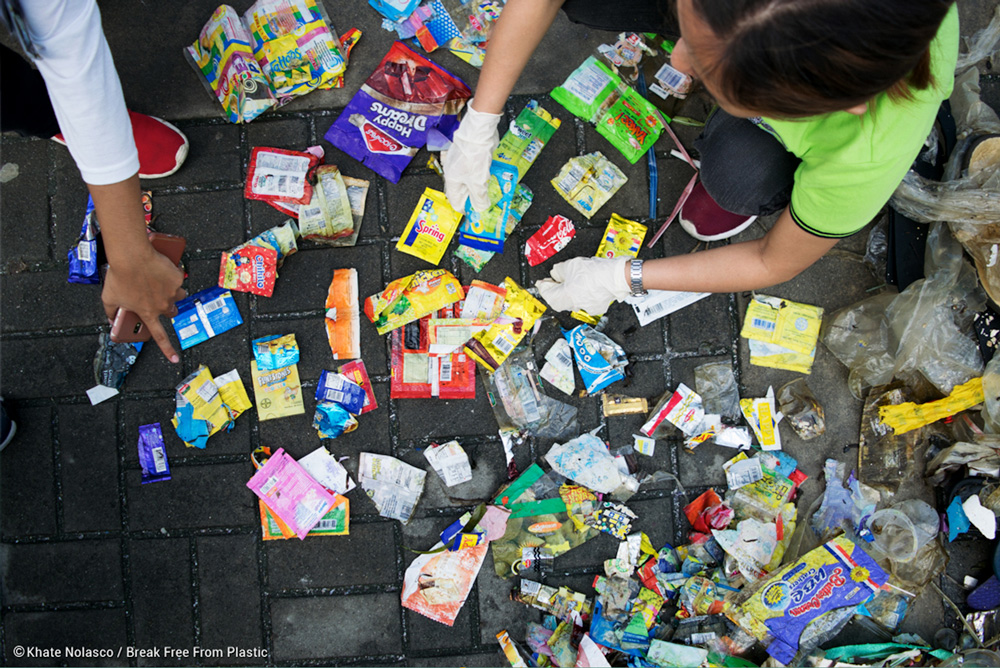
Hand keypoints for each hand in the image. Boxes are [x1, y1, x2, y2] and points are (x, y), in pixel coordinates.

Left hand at [102, 243, 185, 362]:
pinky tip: (160, 268)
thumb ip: (111, 312)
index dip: (168, 349)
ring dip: (172, 292)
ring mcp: (172, 291)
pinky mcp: (177, 278)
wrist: (131, 256)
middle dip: (167, 307)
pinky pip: (178, 278)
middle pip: (172, 312)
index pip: (160, 336)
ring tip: (160, 282)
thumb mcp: (109, 298)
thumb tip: (110, 320)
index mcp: (147, 313)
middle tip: (158, 297)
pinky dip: (172, 274)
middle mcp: (162, 305)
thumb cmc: (120, 275)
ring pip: (178, 296)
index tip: (174, 358)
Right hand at [442, 100, 500, 211]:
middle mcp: (454, 172)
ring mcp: (461, 163)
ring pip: (469, 181)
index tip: (475, 214)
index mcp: (452, 180)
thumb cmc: (474, 155)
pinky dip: (481, 177)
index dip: (465, 209)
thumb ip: (479, 198)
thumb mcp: (478, 182)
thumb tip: (481, 208)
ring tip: (489, 194)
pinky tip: (490, 179)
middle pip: (462, 191)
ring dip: (479, 188)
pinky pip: (474, 171)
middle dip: (473, 199)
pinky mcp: (469, 156)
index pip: (455, 201)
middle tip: (484, 205)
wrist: (479, 132)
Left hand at [535, 257, 630, 315]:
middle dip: (555, 290)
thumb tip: (555, 274)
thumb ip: (558, 271)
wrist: (617, 276)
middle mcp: (575, 304)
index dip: (543, 287)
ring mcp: (587, 307)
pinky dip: (581, 295)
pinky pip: (584, 302)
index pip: (547, 294)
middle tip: (553, 281)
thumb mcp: (571, 265)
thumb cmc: (597, 271)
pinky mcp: (597, 307)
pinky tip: (584, 286)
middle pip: (558, 300)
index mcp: (566, 296)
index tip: (541, 283)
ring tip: (571, 281)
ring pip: (572, 302)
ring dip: (568, 293)